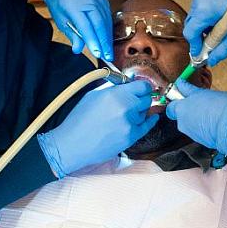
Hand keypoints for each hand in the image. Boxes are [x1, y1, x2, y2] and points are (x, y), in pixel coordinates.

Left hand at [36, 0, 112, 59]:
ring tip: (108, 51)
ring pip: (106, 20)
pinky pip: (107, 15)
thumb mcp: (61, 21)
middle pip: (99, 23)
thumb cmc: (59, 3)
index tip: (97, 53)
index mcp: (72, 4)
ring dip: (107, 37)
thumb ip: (72, 35)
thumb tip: (78, 49)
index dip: (92, 40)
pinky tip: (107, 38)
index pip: (85, 25)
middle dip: (104, 42)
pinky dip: (108, 28)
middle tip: (107, 57)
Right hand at [38, 81, 155, 176]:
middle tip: (134, 100)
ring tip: (122, 115)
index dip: (143, 87)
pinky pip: (146, 127)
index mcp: (116, 94)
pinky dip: (149, 121)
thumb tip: (128, 84)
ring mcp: (130, 124)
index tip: (141, 88)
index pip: (143, 86)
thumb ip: (114, 88)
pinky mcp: (131, 137)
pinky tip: (152, 118)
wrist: (73, 143)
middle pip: (146, 99)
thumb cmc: (80, 119)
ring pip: (144, 113)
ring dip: (138, 112)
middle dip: (141, 99)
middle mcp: (126, 108)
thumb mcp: (94, 95)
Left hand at [165, 80, 226, 156]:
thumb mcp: (204, 92)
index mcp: (181, 108)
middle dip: (188, 109)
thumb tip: (182, 84)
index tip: (184, 94)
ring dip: (197, 118)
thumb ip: (191, 91)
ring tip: (211, 112)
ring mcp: (190, 132)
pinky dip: (203, 126)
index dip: (177, 98)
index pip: (171, 104)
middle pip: (180, 114)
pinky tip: (214, 121)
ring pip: (190, 122)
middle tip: (200, 103)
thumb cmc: (219, 107)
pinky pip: (198, 130)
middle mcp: (182, 122)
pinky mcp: (199, 140)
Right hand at [183, 0, 226, 66]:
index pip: (190, 33)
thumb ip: (222, 48)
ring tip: (219, 31)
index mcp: (205, 10)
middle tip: (210, 47)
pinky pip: (200, 7)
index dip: (195, 46)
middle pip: (191, 25)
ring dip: (203, 26)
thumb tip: (212, 60)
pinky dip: (206, 16)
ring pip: (196, 16)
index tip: (200, 55)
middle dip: (199, 37)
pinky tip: (219, 19)